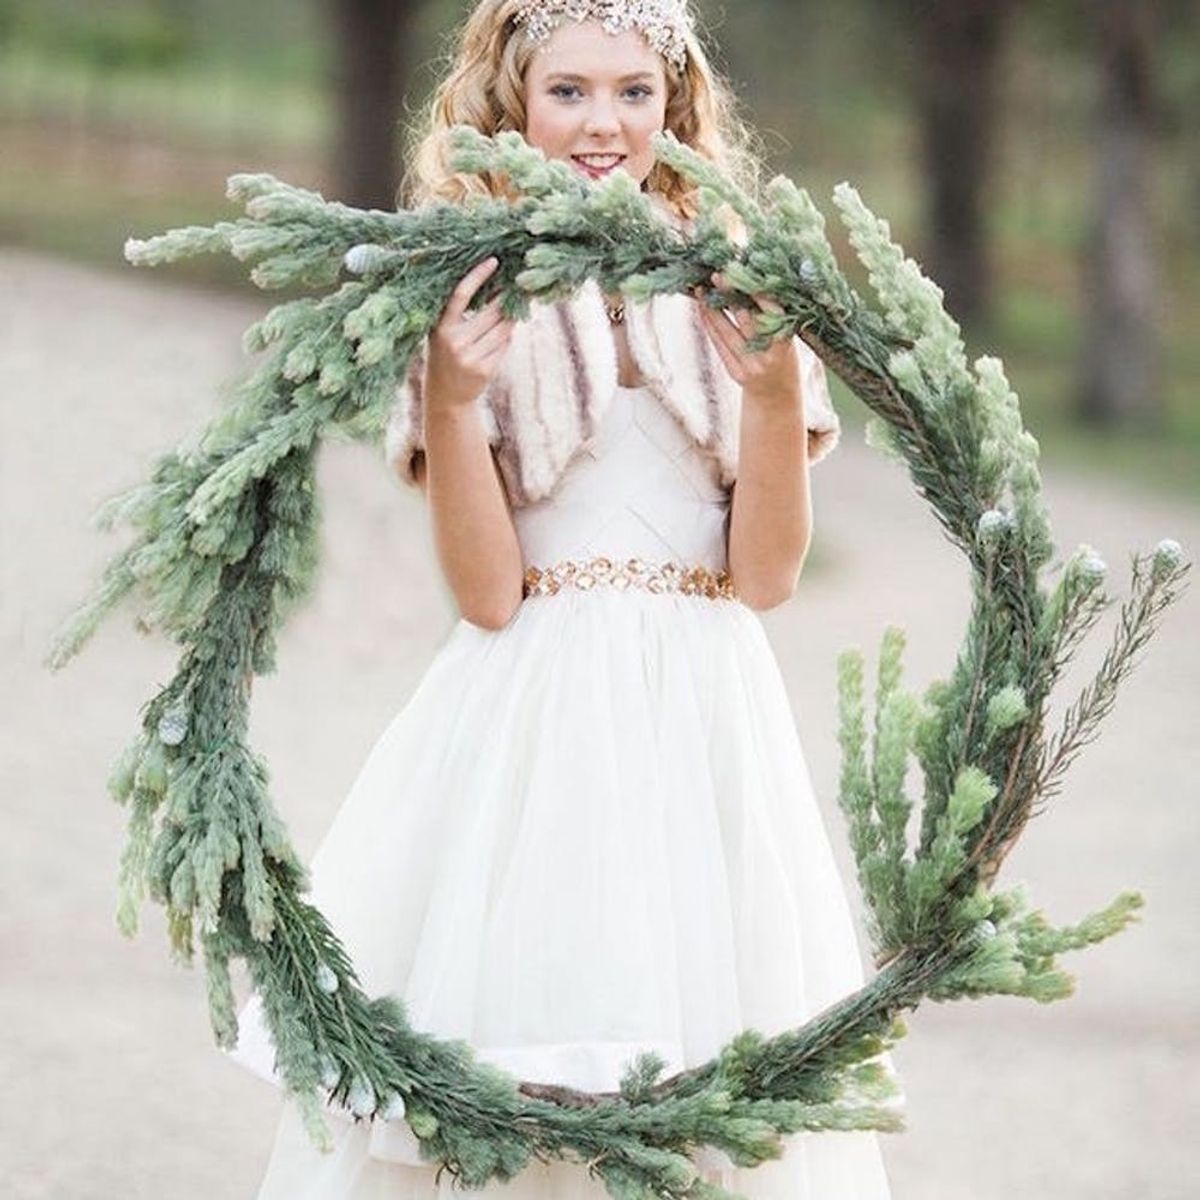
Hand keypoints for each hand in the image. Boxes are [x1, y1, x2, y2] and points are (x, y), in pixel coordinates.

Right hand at [426, 257, 515, 411]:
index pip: (461, 295)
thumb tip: (494, 287)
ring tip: (511, 310)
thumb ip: (459, 314)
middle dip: (505, 298)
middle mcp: (455, 341)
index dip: (478, 276)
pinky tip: (503, 334)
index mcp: (441, 327)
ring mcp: (470, 357)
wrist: (446, 396)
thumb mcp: (443, 333)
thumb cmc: (446, 356)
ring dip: (510, 318)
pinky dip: (507, 337)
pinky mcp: (485, 370)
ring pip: (503, 328)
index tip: (494, 261)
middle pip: (491, 311)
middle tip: (515, 287)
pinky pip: (505, 345)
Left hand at [694, 271, 800, 411]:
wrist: (777, 396)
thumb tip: (753, 280)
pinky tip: (702, 310)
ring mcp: (750, 366)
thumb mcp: (788, 337)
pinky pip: (719, 344)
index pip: (770, 312)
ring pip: (726, 331)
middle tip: (718, 274)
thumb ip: (775, 316)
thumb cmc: (784, 357)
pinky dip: (710, 325)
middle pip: (745, 319)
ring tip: (702, 290)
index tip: (743, 273)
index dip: (755, 293)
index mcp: (786, 342)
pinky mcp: (735, 372)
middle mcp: (768, 355)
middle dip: (730, 295)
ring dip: (712, 309)